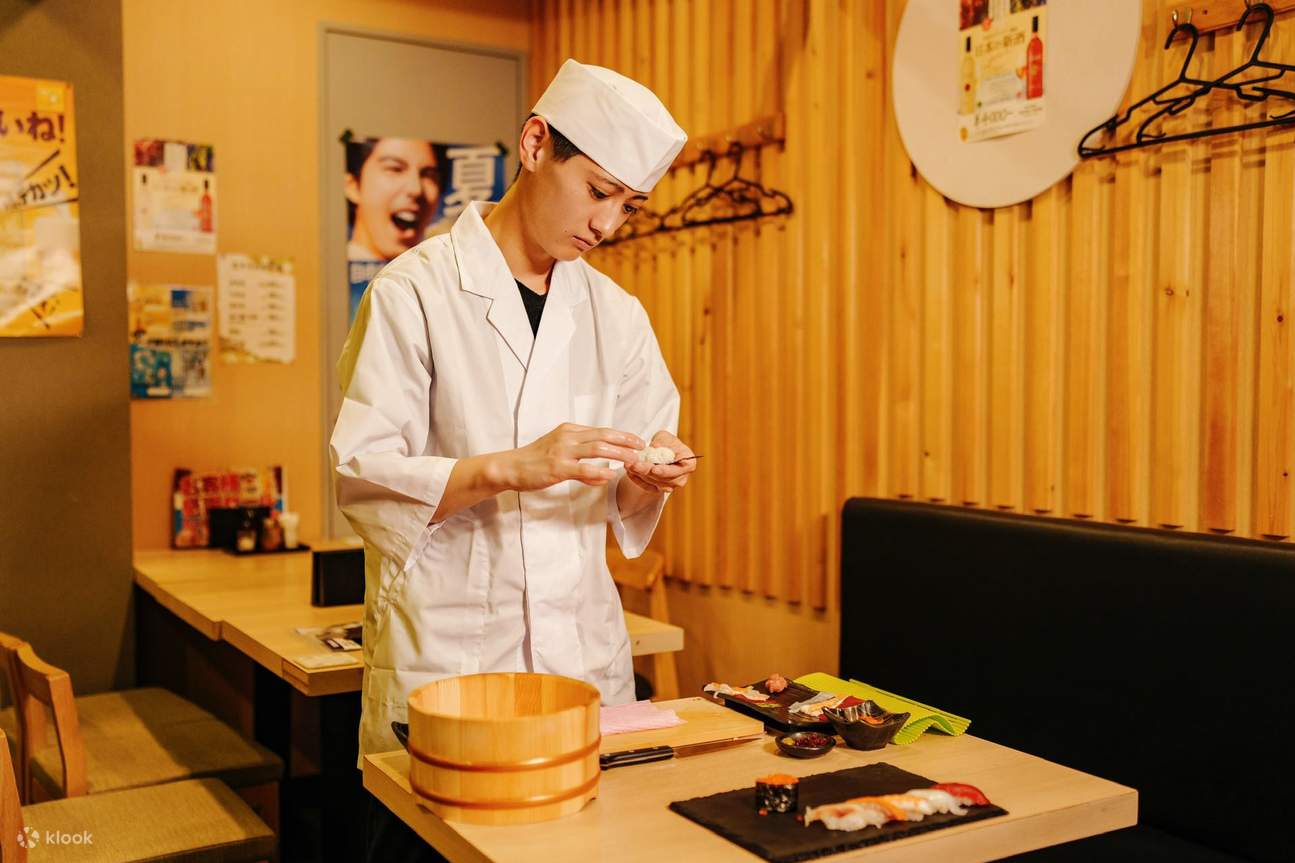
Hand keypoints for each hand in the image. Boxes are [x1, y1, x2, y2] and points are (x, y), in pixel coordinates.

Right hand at [502, 423, 644, 490]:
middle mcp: (568, 437)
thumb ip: (582, 462)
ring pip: (597, 448)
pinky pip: (583, 469)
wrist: (510, 466)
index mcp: (569, 430)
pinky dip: (599, 471)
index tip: (636, 440)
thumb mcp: (559, 453)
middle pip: (604, 435)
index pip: (601, 430)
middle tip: (642, 447)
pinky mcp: (557, 467)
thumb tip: (602, 474)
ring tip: (634, 460)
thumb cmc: (535, 460)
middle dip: (626, 440)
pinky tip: (611, 474)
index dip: (621, 435)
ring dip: (619, 454)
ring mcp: (562, 452)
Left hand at [624, 430, 695, 494]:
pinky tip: (629, 470)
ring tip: (629, 464)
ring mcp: (670, 486)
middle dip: (647, 471)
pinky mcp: (658, 489)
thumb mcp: (665, 437)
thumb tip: (655, 447)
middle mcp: (681, 478)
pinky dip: (637, 479)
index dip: (665, 471)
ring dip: (640, 474)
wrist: (662, 453)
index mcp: (689, 464)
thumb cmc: (666, 443)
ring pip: (653, 482)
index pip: (677, 470)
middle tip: (635, 464)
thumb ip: (662, 441)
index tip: (654, 469)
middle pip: (663, 478)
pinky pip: (646, 487)